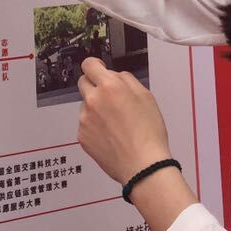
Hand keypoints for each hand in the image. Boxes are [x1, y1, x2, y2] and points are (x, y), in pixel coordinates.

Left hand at [76, 57, 171, 184]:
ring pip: (85, 105)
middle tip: (109, 98)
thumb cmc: (149, 133)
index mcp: (109, 87)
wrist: (143, 166)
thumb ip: (126, 80)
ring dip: (95, 108)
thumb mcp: (146, 96)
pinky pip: (85, 124)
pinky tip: (110, 136)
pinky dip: (94, 127)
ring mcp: (84, 120)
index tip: (98, 69)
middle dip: (94, 86)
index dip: (95, 65)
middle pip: (83, 82)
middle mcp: (92, 101)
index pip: (88, 64)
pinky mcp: (82, 136)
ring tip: (115, 123)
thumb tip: (115, 76)